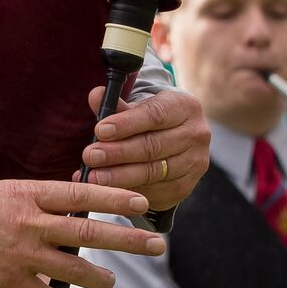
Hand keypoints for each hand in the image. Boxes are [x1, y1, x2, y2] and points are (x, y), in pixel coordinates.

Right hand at [0, 180, 161, 287]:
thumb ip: (33, 202)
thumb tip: (69, 209)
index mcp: (24, 195)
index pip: (80, 195)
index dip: (113, 200)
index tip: (140, 204)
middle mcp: (28, 223)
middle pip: (89, 232)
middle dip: (129, 240)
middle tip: (157, 244)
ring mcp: (20, 254)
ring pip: (77, 269)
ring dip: (101, 277)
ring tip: (111, 281)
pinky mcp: (9, 282)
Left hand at [81, 86, 209, 211]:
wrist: (170, 138)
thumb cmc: (145, 120)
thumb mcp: (133, 107)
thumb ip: (114, 104)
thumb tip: (96, 95)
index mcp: (184, 106)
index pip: (155, 115)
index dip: (126, 124)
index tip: (100, 131)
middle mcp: (196, 134)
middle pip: (153, 146)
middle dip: (118, 153)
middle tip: (90, 157)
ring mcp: (196, 162)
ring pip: (154, 171)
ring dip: (121, 176)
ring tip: (94, 177)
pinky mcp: (188, 185)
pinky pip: (157, 191)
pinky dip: (131, 191)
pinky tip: (110, 191)